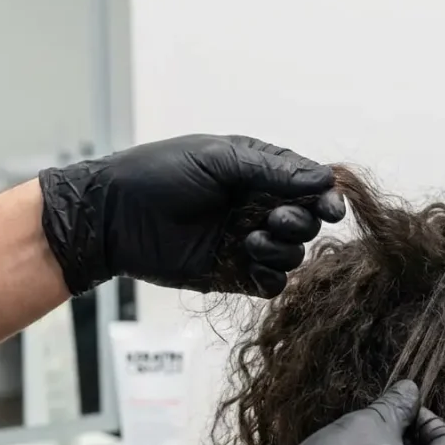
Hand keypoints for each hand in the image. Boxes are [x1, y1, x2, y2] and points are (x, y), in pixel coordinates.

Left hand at [38, 134, 345, 295]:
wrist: (113, 217)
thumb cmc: (159, 175)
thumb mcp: (218, 159)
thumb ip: (273, 169)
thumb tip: (325, 178)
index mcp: (258, 175)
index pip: (308, 186)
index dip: (326, 197)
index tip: (331, 208)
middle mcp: (257, 208)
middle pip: (307, 222)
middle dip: (300, 222)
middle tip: (274, 219)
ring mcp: (247, 243)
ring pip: (293, 255)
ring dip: (282, 250)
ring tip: (250, 241)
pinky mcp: (234, 275)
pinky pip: (272, 284)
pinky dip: (270, 277)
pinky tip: (250, 265)